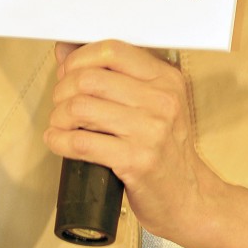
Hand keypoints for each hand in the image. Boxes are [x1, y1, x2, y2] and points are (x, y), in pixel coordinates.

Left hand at [44, 39, 217, 241]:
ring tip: (60, 124)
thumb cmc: (165, 150)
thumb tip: (65, 50)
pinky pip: (81, 143)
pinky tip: (57, 141)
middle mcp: (162, 101)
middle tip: (60, 103)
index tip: (67, 73)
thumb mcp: (151, 104)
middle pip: (90, 79)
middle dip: (63, 90)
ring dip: (59, 116)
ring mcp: (150, 131)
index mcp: (166, 79)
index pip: (112, 50)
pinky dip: (59, 141)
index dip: (79, 59)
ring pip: (81, 108)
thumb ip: (112, 75)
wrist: (189, 197)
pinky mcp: (136, 161)